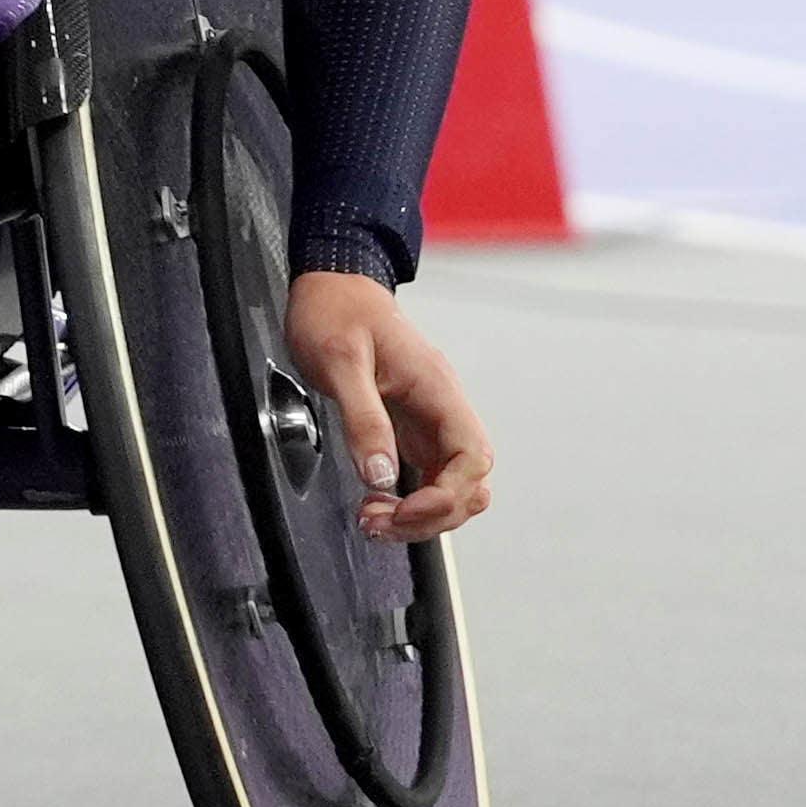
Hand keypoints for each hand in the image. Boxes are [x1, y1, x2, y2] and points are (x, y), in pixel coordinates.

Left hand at [285, 270, 492, 545]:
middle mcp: (442, 408)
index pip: (473, 457)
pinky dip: (409, 501)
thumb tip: (380, 475)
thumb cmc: (337, 311)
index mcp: (436, 389)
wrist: (333, 284)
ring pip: (452, 486)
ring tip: (372, 519)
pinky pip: (428, 475)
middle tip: (376, 521)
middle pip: (469, 483)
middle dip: (430, 516)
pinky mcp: (411, 427)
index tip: (401, 509)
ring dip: (419, 516)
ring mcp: (429, 420)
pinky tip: (377, 504)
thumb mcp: (340, 361)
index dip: (446, 496)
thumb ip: (362, 418)